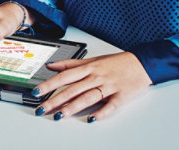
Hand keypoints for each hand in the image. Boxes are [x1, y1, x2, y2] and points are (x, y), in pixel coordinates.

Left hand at [33, 52, 151, 121]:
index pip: (64, 77)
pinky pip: (110, 106)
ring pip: (88, 98)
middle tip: (42, 109)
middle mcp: (96, 77)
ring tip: (60, 116)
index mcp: (89, 68)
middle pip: (72, 90)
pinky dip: (101, 112)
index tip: (36, 92)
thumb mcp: (93, 59)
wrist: (142, 63)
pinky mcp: (121, 96)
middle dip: (55, 100)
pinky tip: (92, 119)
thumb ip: (71, 64)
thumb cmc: (116, 62)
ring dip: (73, 107)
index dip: (49, 85)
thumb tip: (52, 66)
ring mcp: (109, 87)